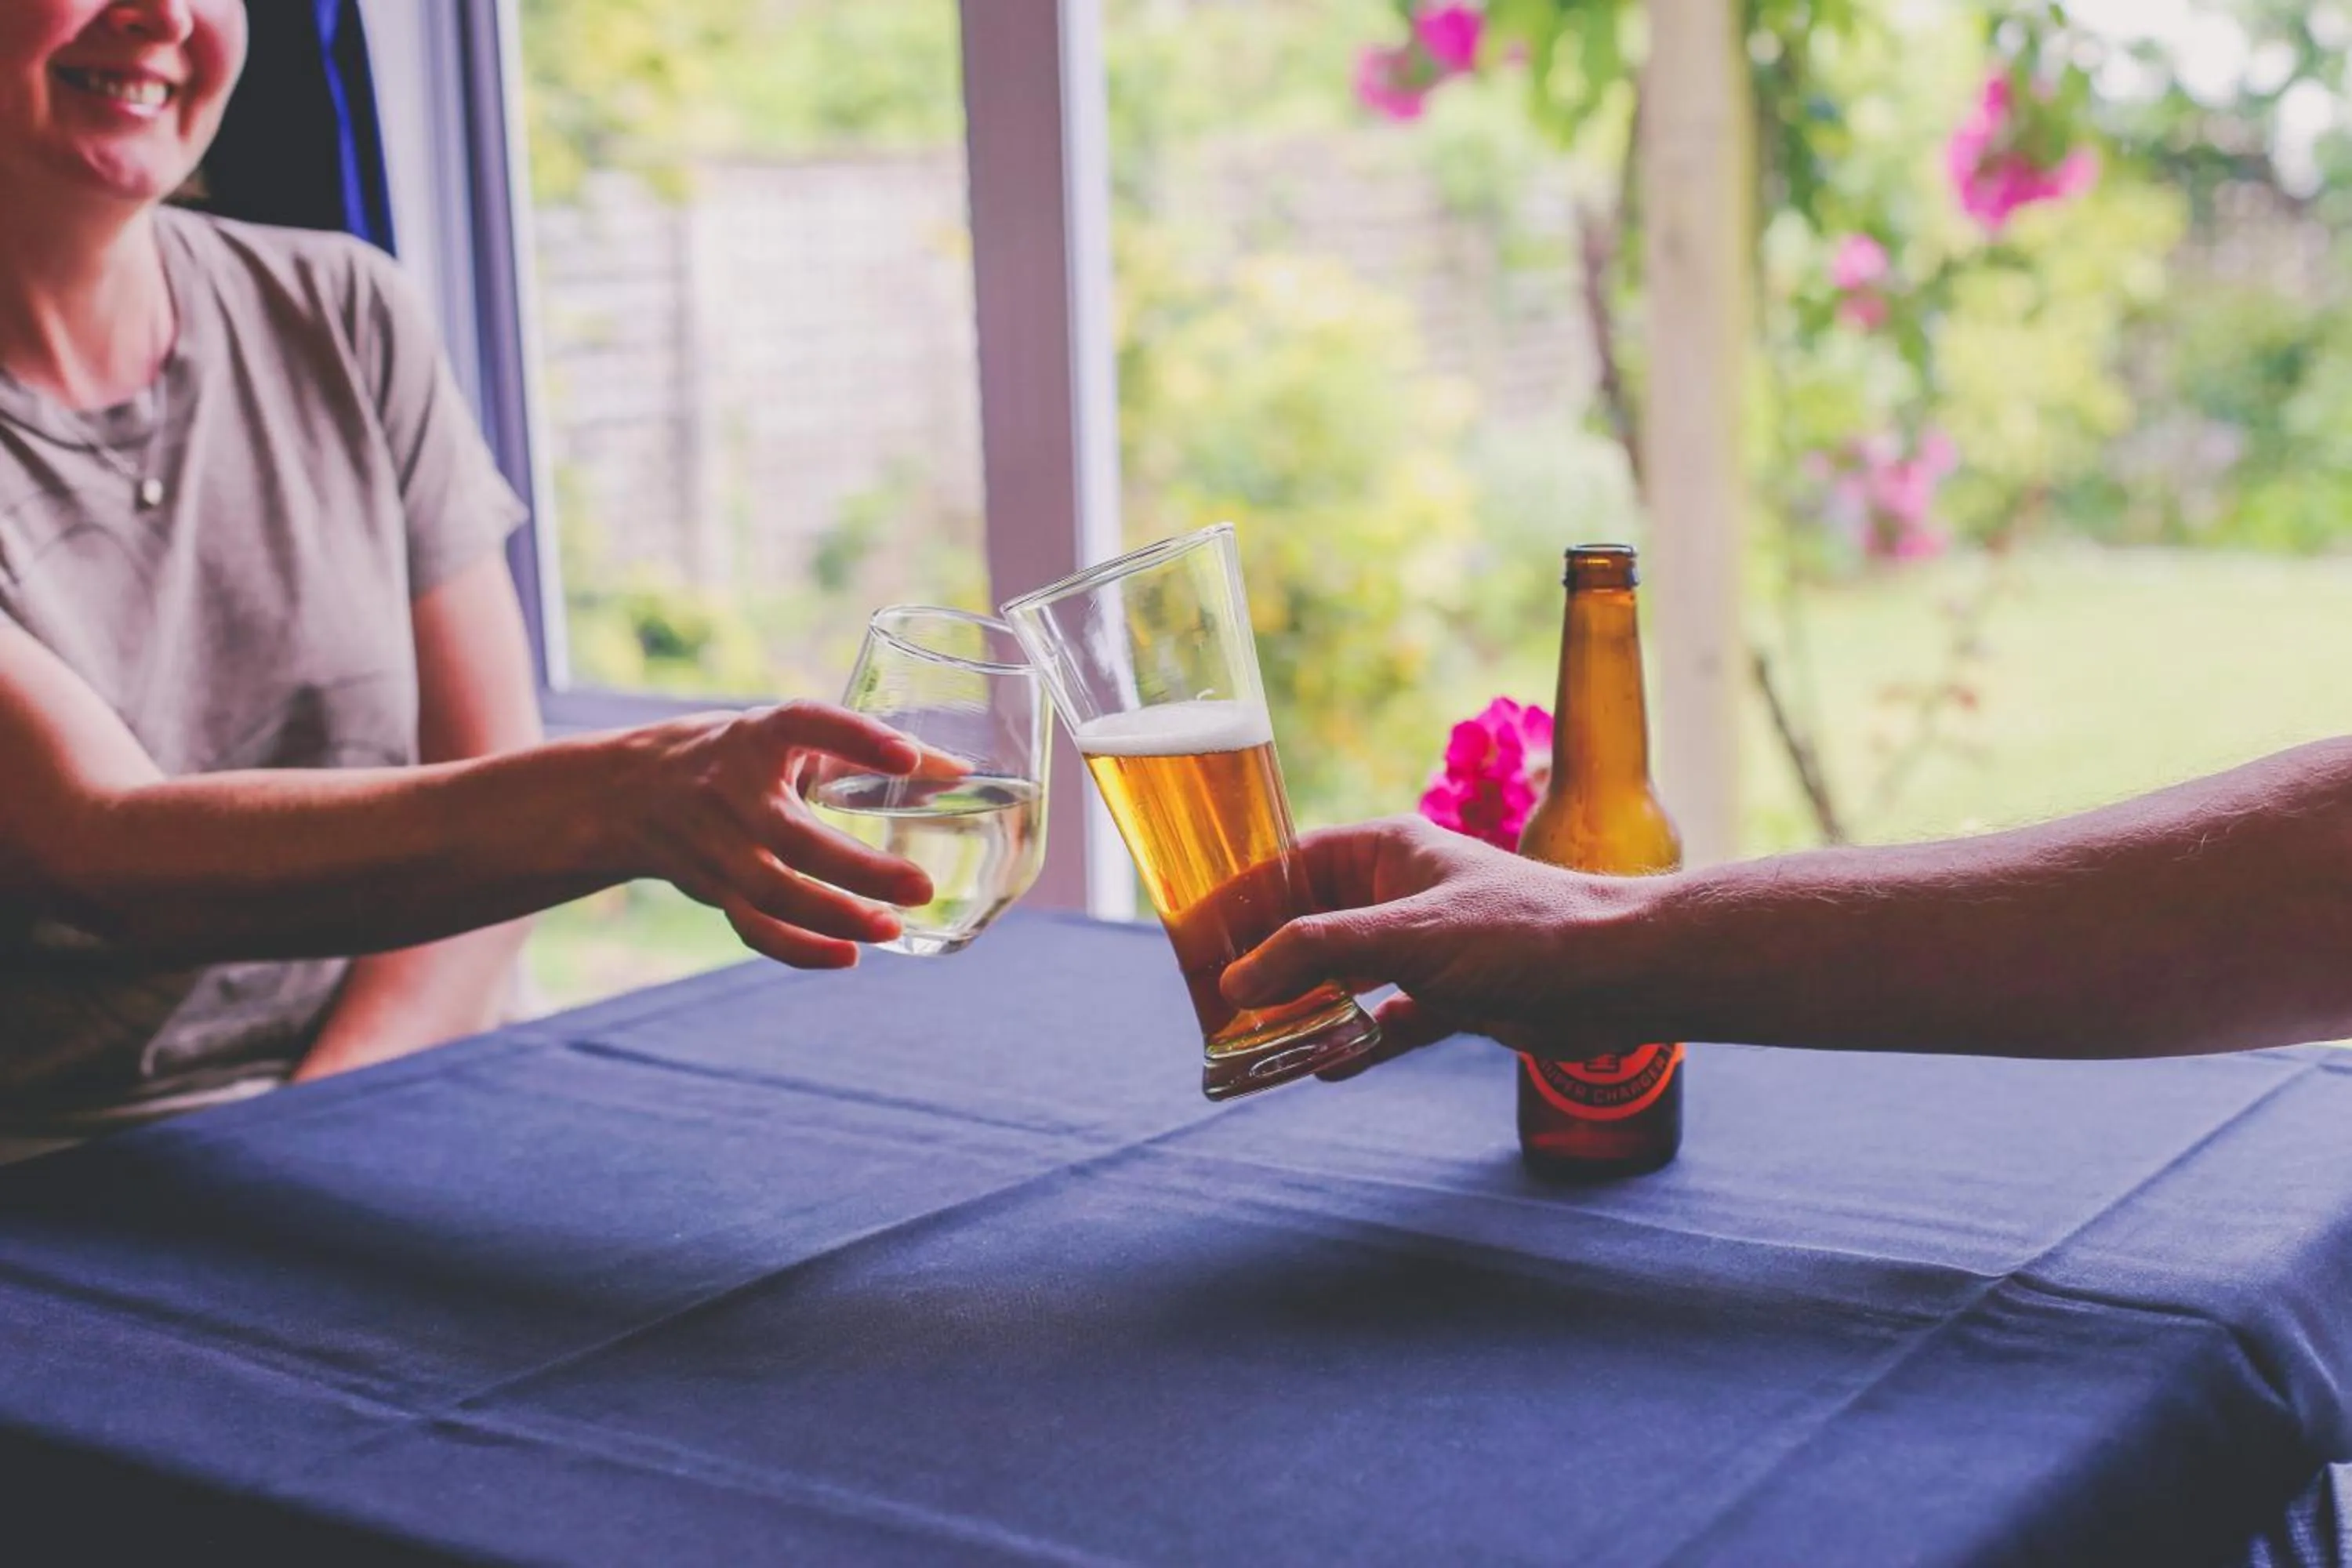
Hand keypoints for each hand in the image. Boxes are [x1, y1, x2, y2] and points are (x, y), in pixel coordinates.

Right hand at [618, 701, 945, 968]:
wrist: (628, 793)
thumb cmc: (736, 757)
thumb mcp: (786, 735)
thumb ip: (864, 751)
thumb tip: (958, 774)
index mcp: (758, 735)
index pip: (806, 724)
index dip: (857, 739)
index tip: (908, 758)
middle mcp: (731, 790)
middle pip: (792, 838)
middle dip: (857, 869)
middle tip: (920, 887)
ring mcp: (717, 846)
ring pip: (772, 893)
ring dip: (834, 916)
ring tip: (893, 928)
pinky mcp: (712, 889)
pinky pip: (754, 928)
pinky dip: (800, 949)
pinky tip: (849, 955)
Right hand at [1218, 816, 1663, 1075]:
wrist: (1617, 976)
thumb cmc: (1520, 931)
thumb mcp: (1405, 934)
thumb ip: (1316, 953)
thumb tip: (1235, 982)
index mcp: (1388, 851)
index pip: (1291, 865)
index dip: (1241, 899)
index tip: (1196, 939)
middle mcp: (1400, 894)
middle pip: (1309, 925)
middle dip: (1264, 963)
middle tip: (1213, 1004)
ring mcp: (1425, 947)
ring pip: (1342, 977)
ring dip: (1302, 1009)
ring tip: (1252, 1044)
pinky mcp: (1452, 997)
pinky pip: (1384, 1021)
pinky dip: (1354, 1043)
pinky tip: (1322, 1068)